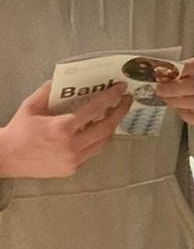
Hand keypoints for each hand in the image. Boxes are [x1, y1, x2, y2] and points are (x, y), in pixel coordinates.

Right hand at [0, 80, 130, 179]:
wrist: (7, 158)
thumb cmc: (19, 130)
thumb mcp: (31, 105)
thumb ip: (49, 90)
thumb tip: (65, 79)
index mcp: (62, 127)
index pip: (95, 109)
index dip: (111, 97)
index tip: (121, 88)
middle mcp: (72, 145)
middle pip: (107, 128)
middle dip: (120, 112)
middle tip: (126, 100)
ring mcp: (74, 160)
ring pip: (103, 142)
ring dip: (112, 127)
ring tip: (115, 113)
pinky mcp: (72, 169)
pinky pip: (92, 152)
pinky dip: (98, 140)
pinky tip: (98, 130)